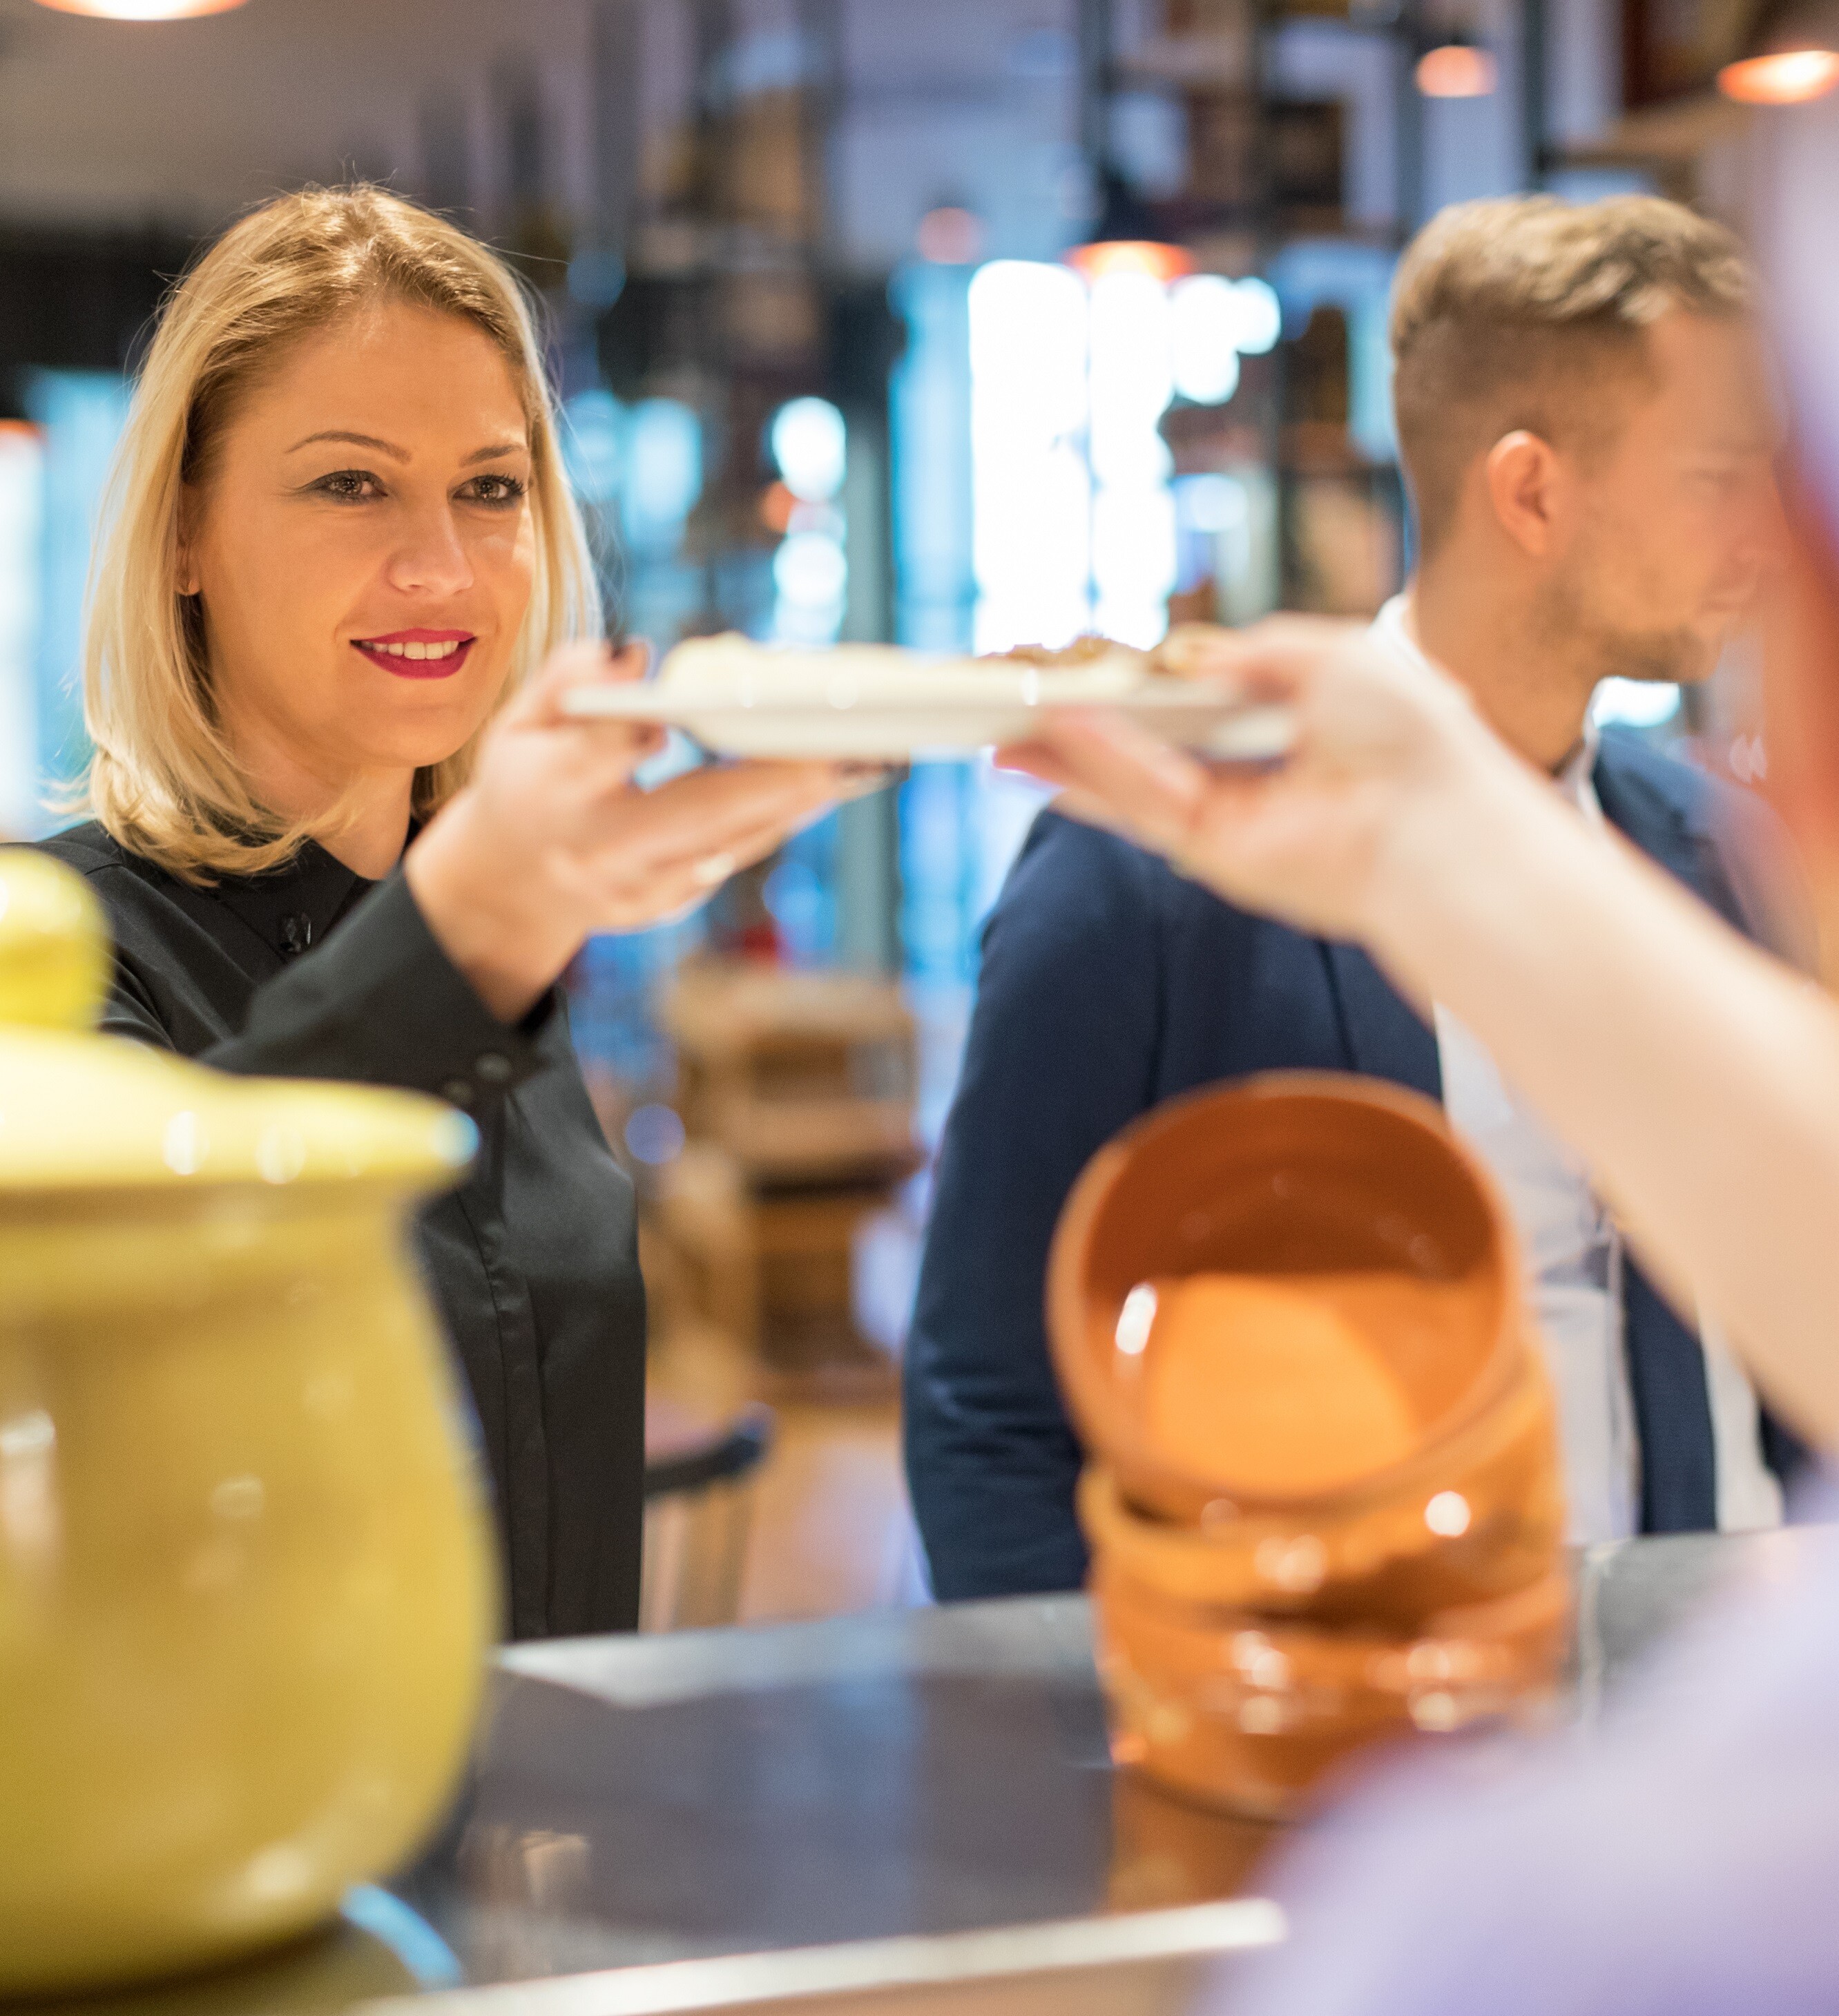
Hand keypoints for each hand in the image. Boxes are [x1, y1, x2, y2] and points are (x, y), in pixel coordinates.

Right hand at [406, 640, 870, 1020]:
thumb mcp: (520, 721)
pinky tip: (832, 779)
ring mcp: (640, 887)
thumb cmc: (526, 779)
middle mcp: (601, 849)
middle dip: (774, 778)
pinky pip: (738, 853)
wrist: (516, 882)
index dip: (642, 731)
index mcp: (550, 794)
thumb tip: (635, 654)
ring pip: (734, 840)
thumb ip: (569, 679)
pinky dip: (785, 815)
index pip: (602, 755)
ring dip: (803, 798)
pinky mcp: (672, 903)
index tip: (682, 708)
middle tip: (843, 746)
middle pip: (697, 812)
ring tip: (863, 756)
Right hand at [999, 617, 1526, 941]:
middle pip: (1142, 749)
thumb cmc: (1409, 733)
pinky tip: (1049, 735)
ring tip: (995, 726)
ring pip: (1126, 781)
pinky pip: (1141, 801)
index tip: (1076, 668)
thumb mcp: (1328, 654)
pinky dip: (1094, 768)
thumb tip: (1186, 654)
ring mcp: (1227, 820)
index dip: (1130, 690)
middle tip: (1010, 701)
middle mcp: (1248, 778)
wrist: (1438, 818)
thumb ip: (1251, 651)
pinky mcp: (1214, 853)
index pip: (1186, 708)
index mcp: (1280, 728)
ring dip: (1060, 754)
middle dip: (1074, 728)